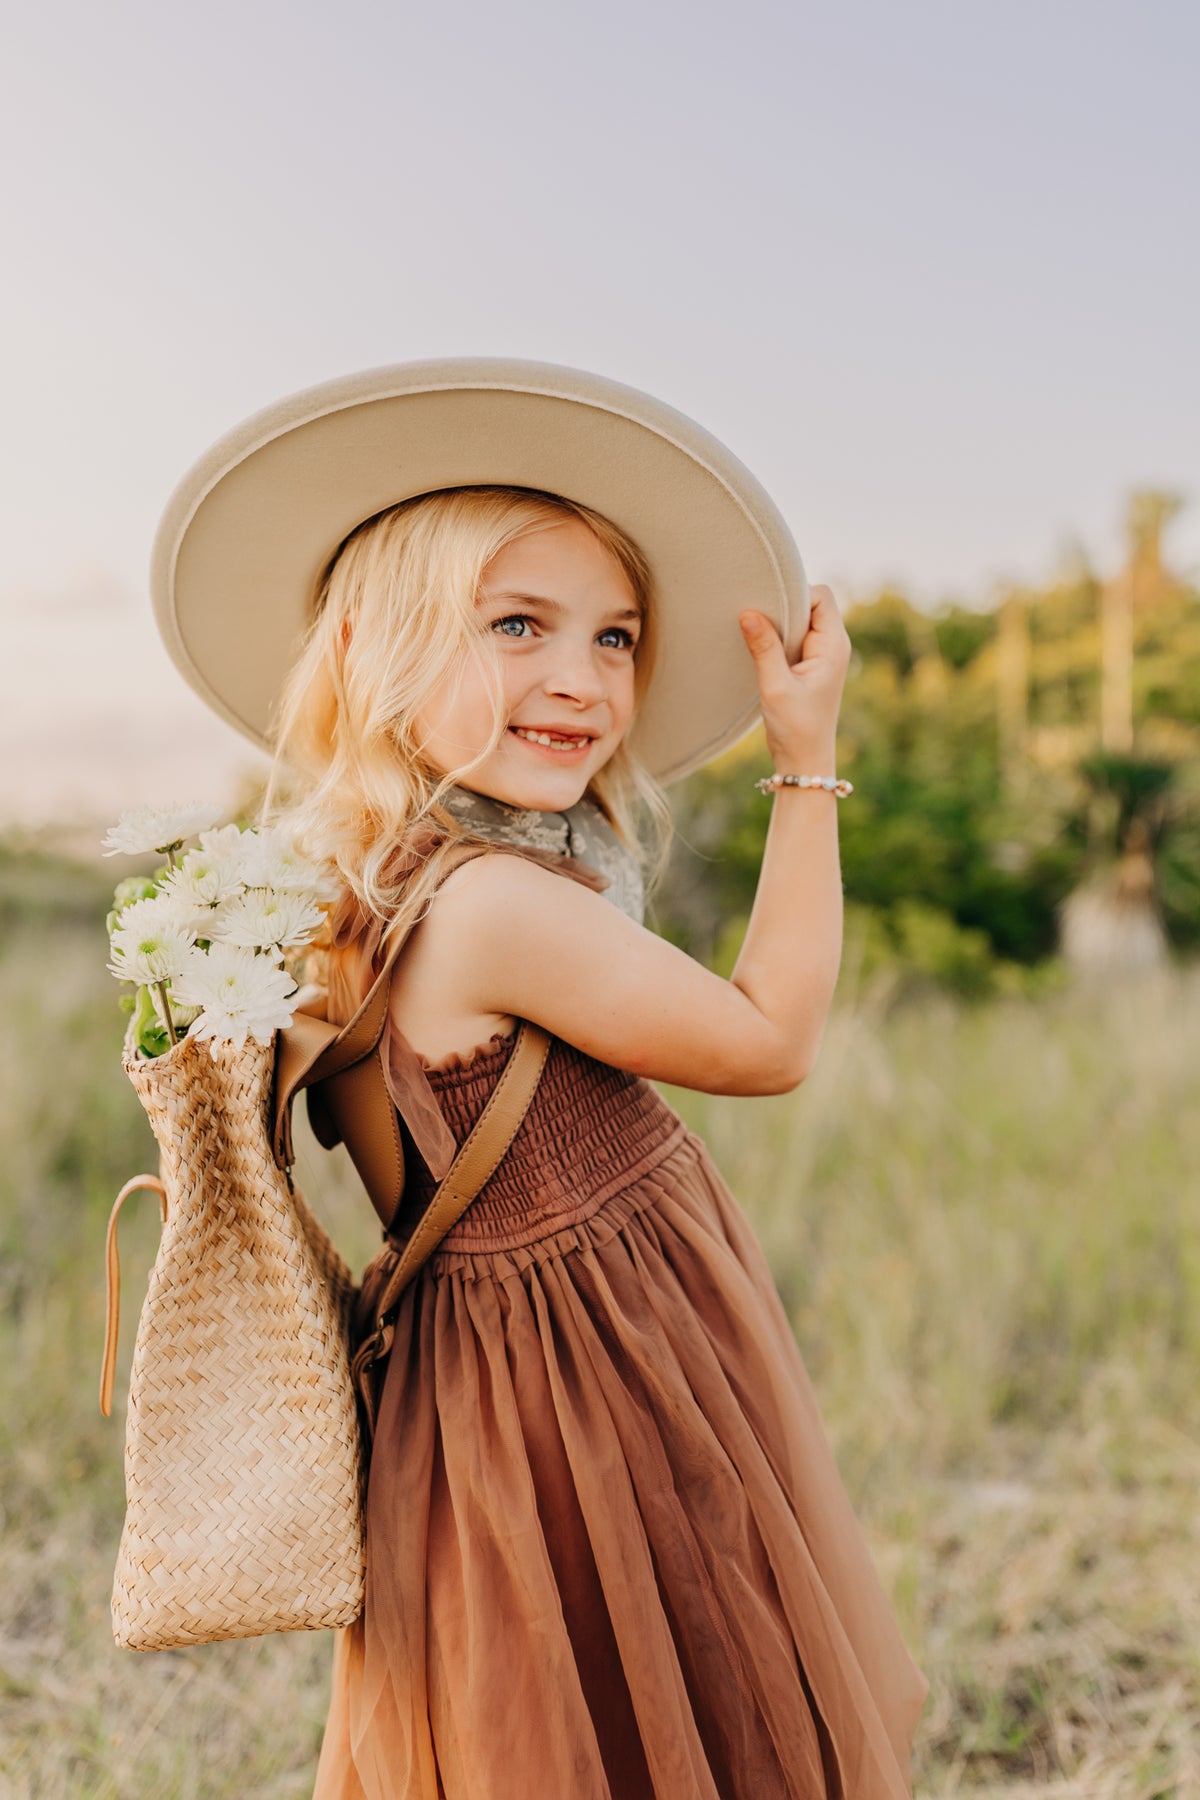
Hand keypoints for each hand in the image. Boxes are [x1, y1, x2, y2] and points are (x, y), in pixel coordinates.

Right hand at [738, 586, 850, 766]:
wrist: (804, 760)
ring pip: (800, 620)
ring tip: (759, 639)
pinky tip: (761, 650)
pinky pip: (794, 637)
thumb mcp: (776, 686)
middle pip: (810, 603)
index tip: (768, 609)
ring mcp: (821, 654)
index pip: (820, 596)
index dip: (795, 594)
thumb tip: (748, 612)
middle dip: (784, 607)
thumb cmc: (796, 727)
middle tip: (759, 623)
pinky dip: (777, 637)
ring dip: (778, 624)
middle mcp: (833, 645)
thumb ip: (764, 647)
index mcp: (834, 645)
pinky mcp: (808, 664)